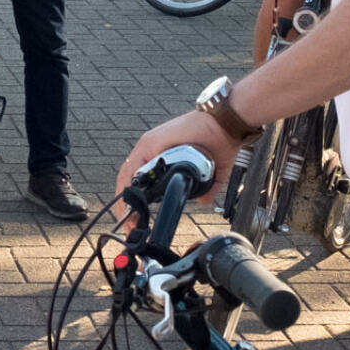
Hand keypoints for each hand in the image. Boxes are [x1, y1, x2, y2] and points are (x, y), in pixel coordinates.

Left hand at [114, 110, 237, 209]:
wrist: (225, 124)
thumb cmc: (218, 141)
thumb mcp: (211, 172)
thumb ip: (205, 188)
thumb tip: (202, 202)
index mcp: (162, 155)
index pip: (140, 180)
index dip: (135, 201)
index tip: (135, 220)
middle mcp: (152, 149)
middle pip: (129, 178)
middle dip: (126, 204)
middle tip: (128, 225)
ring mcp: (149, 144)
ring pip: (128, 173)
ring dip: (124, 197)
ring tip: (127, 217)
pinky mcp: (151, 141)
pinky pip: (133, 166)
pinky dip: (128, 184)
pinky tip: (130, 199)